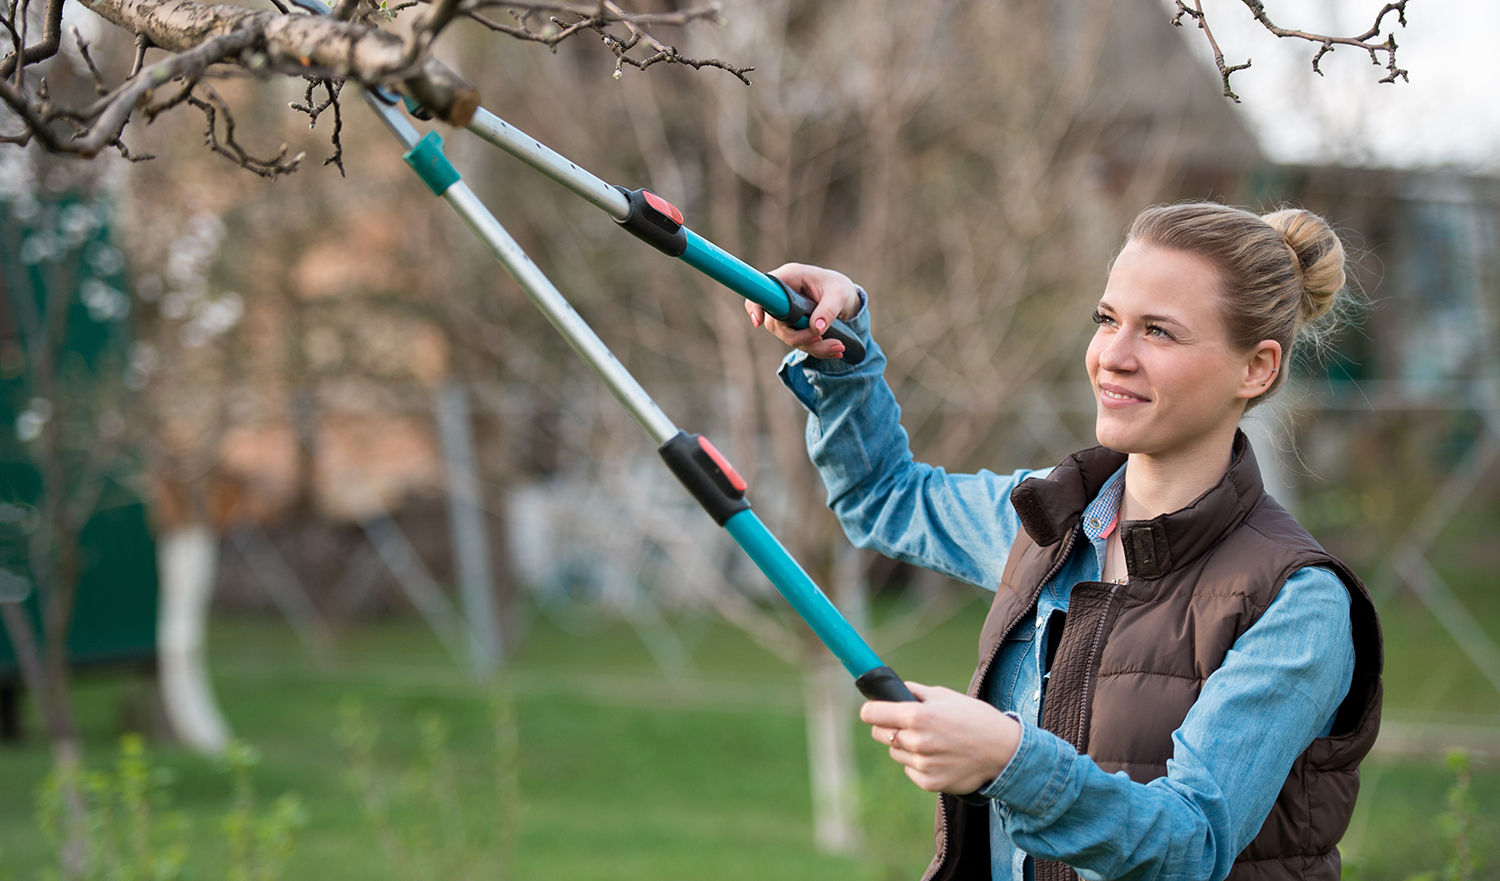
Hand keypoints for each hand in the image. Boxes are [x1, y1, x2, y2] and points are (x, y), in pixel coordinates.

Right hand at [745, 263, 861, 359]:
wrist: (846, 296)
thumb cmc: (839, 288)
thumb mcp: (839, 296)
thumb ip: (828, 310)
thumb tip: (816, 329)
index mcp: (790, 277)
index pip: (763, 290)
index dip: (756, 306)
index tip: (759, 322)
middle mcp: (783, 296)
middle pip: (775, 322)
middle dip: (798, 336)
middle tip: (822, 338)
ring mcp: (786, 313)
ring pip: (788, 336)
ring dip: (813, 346)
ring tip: (838, 347)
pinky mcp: (793, 326)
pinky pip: (799, 342)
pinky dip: (817, 349)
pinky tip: (835, 351)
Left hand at [861, 682, 1020, 793]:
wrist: (1004, 752)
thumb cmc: (976, 718)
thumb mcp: (946, 696)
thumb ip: (915, 693)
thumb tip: (894, 691)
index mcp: (917, 716)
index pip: (871, 714)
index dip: (872, 710)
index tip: (875, 709)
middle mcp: (916, 742)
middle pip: (879, 734)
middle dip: (888, 726)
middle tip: (907, 723)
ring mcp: (922, 765)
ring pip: (895, 752)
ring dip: (904, 746)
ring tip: (931, 740)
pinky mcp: (929, 783)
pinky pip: (910, 770)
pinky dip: (918, 763)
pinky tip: (939, 756)